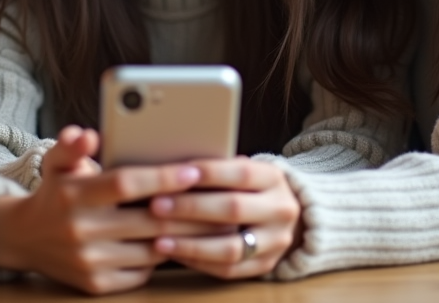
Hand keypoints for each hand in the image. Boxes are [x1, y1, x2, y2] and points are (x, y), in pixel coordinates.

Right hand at [0, 126, 214, 293]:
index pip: (125, 184)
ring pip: (151, 249)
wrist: (23, 239)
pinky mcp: (96, 285)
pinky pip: (142, 271)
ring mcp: (89, 261)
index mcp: (73, 195)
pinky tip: (178, 243)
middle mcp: (80, 230)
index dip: (162, 177)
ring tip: (209, 221)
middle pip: (147, 219)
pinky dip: (161, 257)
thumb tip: (87, 135)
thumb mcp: (57, 163)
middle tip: (216, 197)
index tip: (192, 171)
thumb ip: (71, 145)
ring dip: (182, 236)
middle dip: (186, 209)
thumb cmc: (54, 194)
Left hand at [149, 157, 301, 279]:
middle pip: (233, 209)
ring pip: (230, 247)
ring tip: (159, 238)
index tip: (176, 173)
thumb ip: (216, 169)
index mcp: (274, 178)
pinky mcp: (265, 266)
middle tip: (156, 205)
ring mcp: (276, 242)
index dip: (208, 173)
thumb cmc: (245, 187)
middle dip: (191, 208)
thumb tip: (173, 168)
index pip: (241, 173)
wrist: (278, 216)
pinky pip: (228, 270)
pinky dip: (197, 261)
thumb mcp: (241, 170)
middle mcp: (281, 210)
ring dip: (190, 243)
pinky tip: (174, 253)